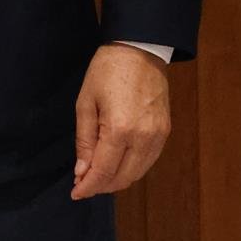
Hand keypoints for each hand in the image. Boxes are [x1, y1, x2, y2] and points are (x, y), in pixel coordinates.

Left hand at [72, 44, 170, 198]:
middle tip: (83, 183)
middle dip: (101, 186)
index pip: (103, 171)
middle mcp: (143, 138)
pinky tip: (117, 164)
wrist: (140, 48)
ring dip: (117, 180)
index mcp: (119, 129)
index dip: (88, 186)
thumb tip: (82, 172)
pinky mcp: (165, 132)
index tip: (75, 193)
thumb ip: (84, 140)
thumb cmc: (107, 70)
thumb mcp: (86, 102)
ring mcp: (158, 136)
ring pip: (137, 174)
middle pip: (122, 178)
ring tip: (97, 175)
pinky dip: (132, 168)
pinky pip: (148, 161)